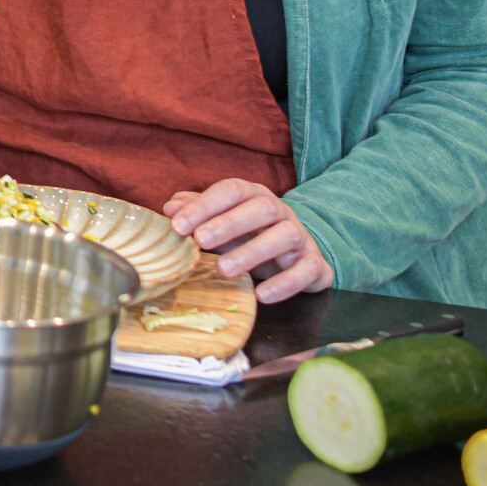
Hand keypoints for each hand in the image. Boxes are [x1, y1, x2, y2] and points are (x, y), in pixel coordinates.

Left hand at [166, 179, 335, 303]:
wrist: (297, 256)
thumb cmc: (249, 235)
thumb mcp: (221, 222)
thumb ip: (197, 213)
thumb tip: (171, 208)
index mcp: (254, 196)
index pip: (232, 190)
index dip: (205, 205)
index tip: (178, 226)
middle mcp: (281, 211)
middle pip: (263, 207)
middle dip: (229, 222)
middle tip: (200, 240)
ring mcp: (301, 237)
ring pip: (286, 234)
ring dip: (254, 251)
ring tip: (224, 269)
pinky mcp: (315, 264)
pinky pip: (308, 269)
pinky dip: (286, 283)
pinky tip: (261, 295)